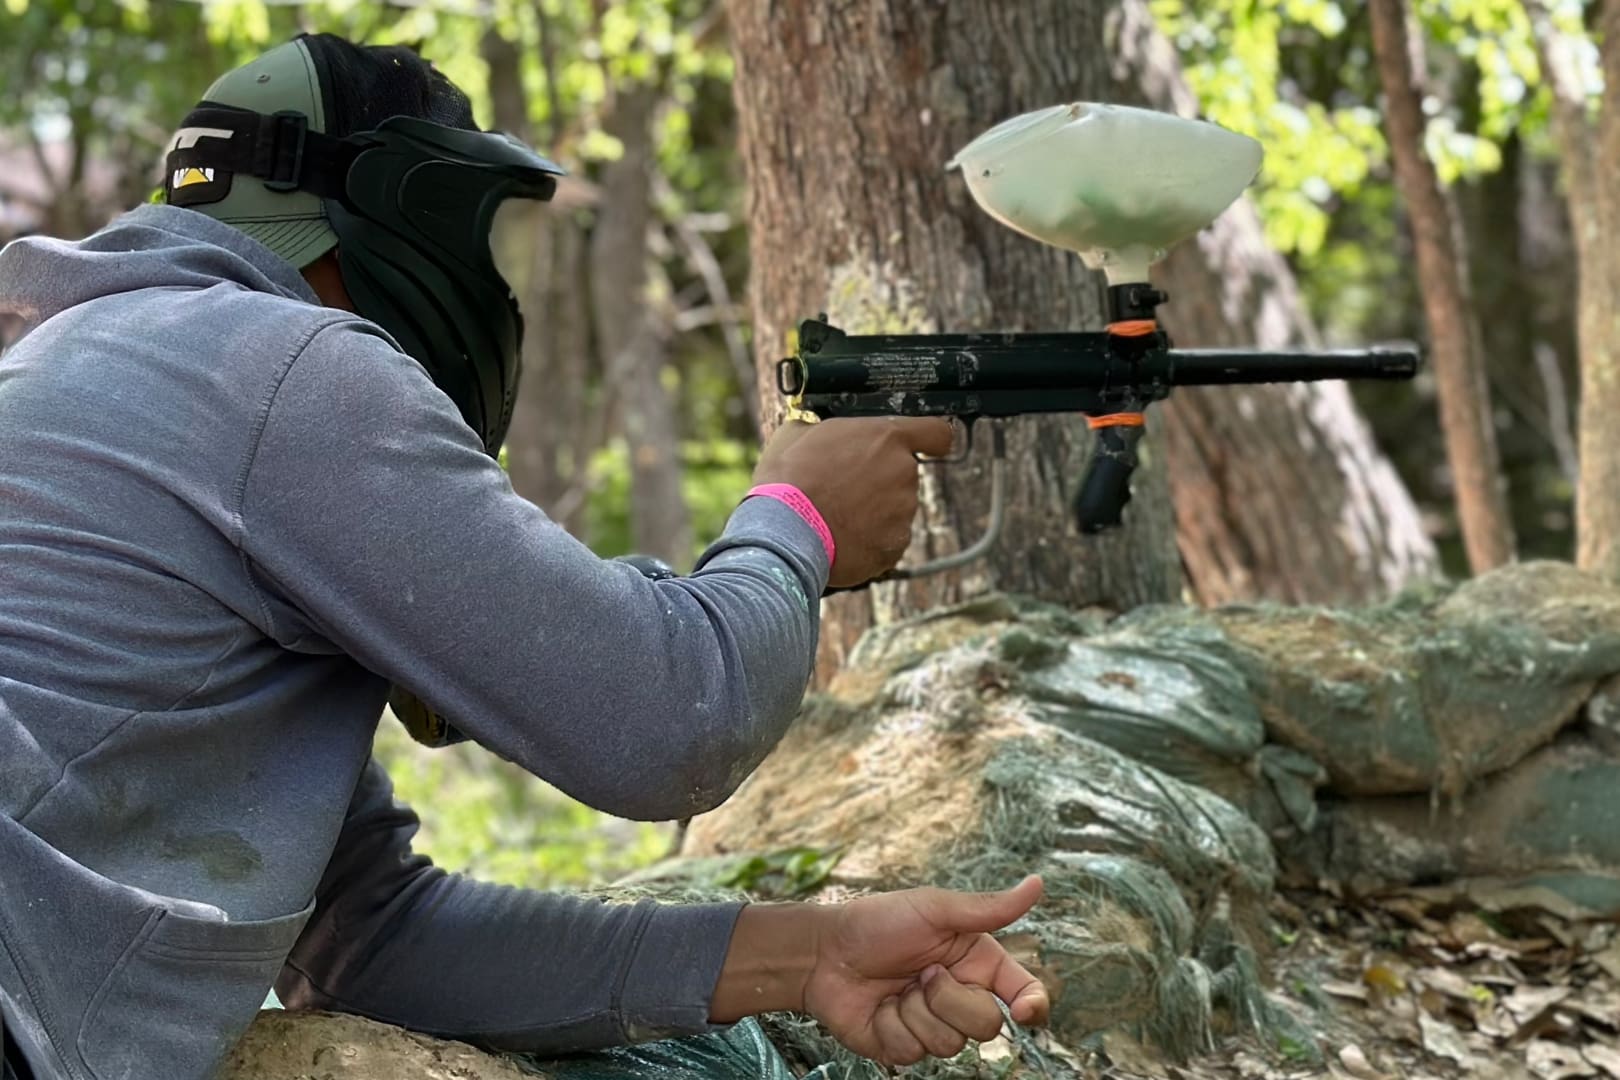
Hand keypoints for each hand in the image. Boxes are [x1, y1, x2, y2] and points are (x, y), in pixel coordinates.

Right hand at [753, 417, 954, 588]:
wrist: (782, 532)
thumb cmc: (788, 479)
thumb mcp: (797, 433)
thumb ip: (822, 429)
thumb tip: (816, 431)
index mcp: (887, 438)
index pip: (937, 432)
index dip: (931, 439)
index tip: (927, 445)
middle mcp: (905, 473)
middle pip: (904, 475)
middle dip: (880, 480)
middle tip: (843, 488)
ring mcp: (903, 513)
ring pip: (895, 509)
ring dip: (873, 512)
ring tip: (835, 517)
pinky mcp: (894, 547)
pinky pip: (887, 540)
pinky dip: (869, 541)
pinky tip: (840, 539)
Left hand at [804, 876, 1049, 1066]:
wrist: (825, 952)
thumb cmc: (879, 922)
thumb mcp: (934, 909)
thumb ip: (987, 907)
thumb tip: (1037, 884)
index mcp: (976, 963)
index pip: (1023, 993)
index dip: (1032, 1007)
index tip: (1022, 1012)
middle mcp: (960, 997)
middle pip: (987, 1026)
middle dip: (950, 999)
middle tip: (923, 972)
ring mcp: (932, 1025)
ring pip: (950, 1044)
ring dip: (916, 1012)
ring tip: (897, 987)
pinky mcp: (903, 1046)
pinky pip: (913, 1052)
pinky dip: (891, 1026)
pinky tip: (878, 1006)